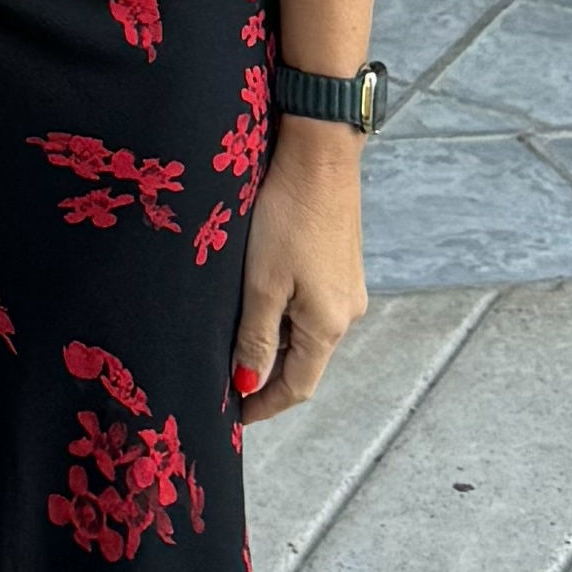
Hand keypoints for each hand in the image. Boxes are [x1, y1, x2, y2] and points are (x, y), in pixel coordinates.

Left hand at [233, 120, 367, 419]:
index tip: (234, 417)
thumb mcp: (262, 283)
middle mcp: (346, 312)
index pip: (297, 387)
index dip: (264, 405)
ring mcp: (347, 287)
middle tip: (225, 382)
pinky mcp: (340, 263)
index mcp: (329, 325)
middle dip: (267, 377)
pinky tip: (258, 302)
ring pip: (307, 333)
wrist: (319, 154)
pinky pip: (311, 306)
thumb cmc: (287, 216)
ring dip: (274, 345)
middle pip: (305, 363)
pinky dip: (285, 316)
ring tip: (234, 344)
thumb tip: (248, 383)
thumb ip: (256, 337)